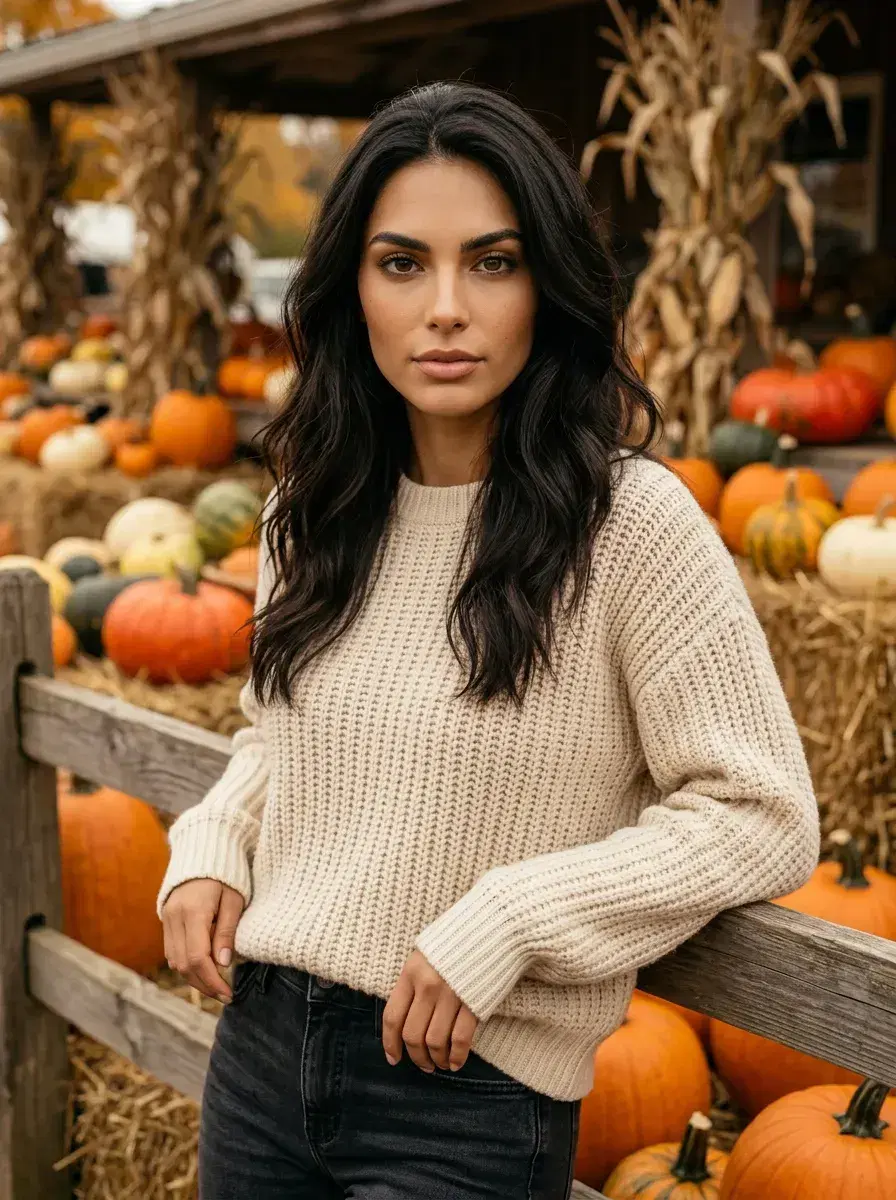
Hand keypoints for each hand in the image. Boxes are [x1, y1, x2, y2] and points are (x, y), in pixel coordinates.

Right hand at [162, 879, 244, 1002]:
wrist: (205, 850)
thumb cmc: (227, 874)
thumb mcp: (235, 899)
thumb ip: (227, 931)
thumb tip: (223, 964)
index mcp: (193, 911)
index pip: (197, 958)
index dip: (212, 981)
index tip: (228, 993)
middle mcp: (174, 917)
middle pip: (183, 964)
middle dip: (203, 984)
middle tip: (225, 995)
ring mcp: (166, 918)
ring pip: (174, 961)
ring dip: (194, 978)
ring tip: (216, 986)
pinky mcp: (166, 920)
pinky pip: (172, 951)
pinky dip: (186, 964)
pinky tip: (203, 969)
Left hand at [383, 950, 478, 1072]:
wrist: (495, 925)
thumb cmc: (459, 939)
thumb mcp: (427, 952)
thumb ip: (414, 980)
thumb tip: (407, 1015)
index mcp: (411, 972)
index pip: (393, 1016)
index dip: (391, 1043)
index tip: (394, 1058)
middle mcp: (427, 985)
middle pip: (412, 1034)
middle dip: (417, 1057)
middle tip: (424, 1065)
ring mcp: (451, 994)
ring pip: (435, 1041)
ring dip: (437, 1060)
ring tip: (441, 1064)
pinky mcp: (474, 1002)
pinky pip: (460, 1039)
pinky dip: (457, 1056)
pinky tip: (457, 1062)